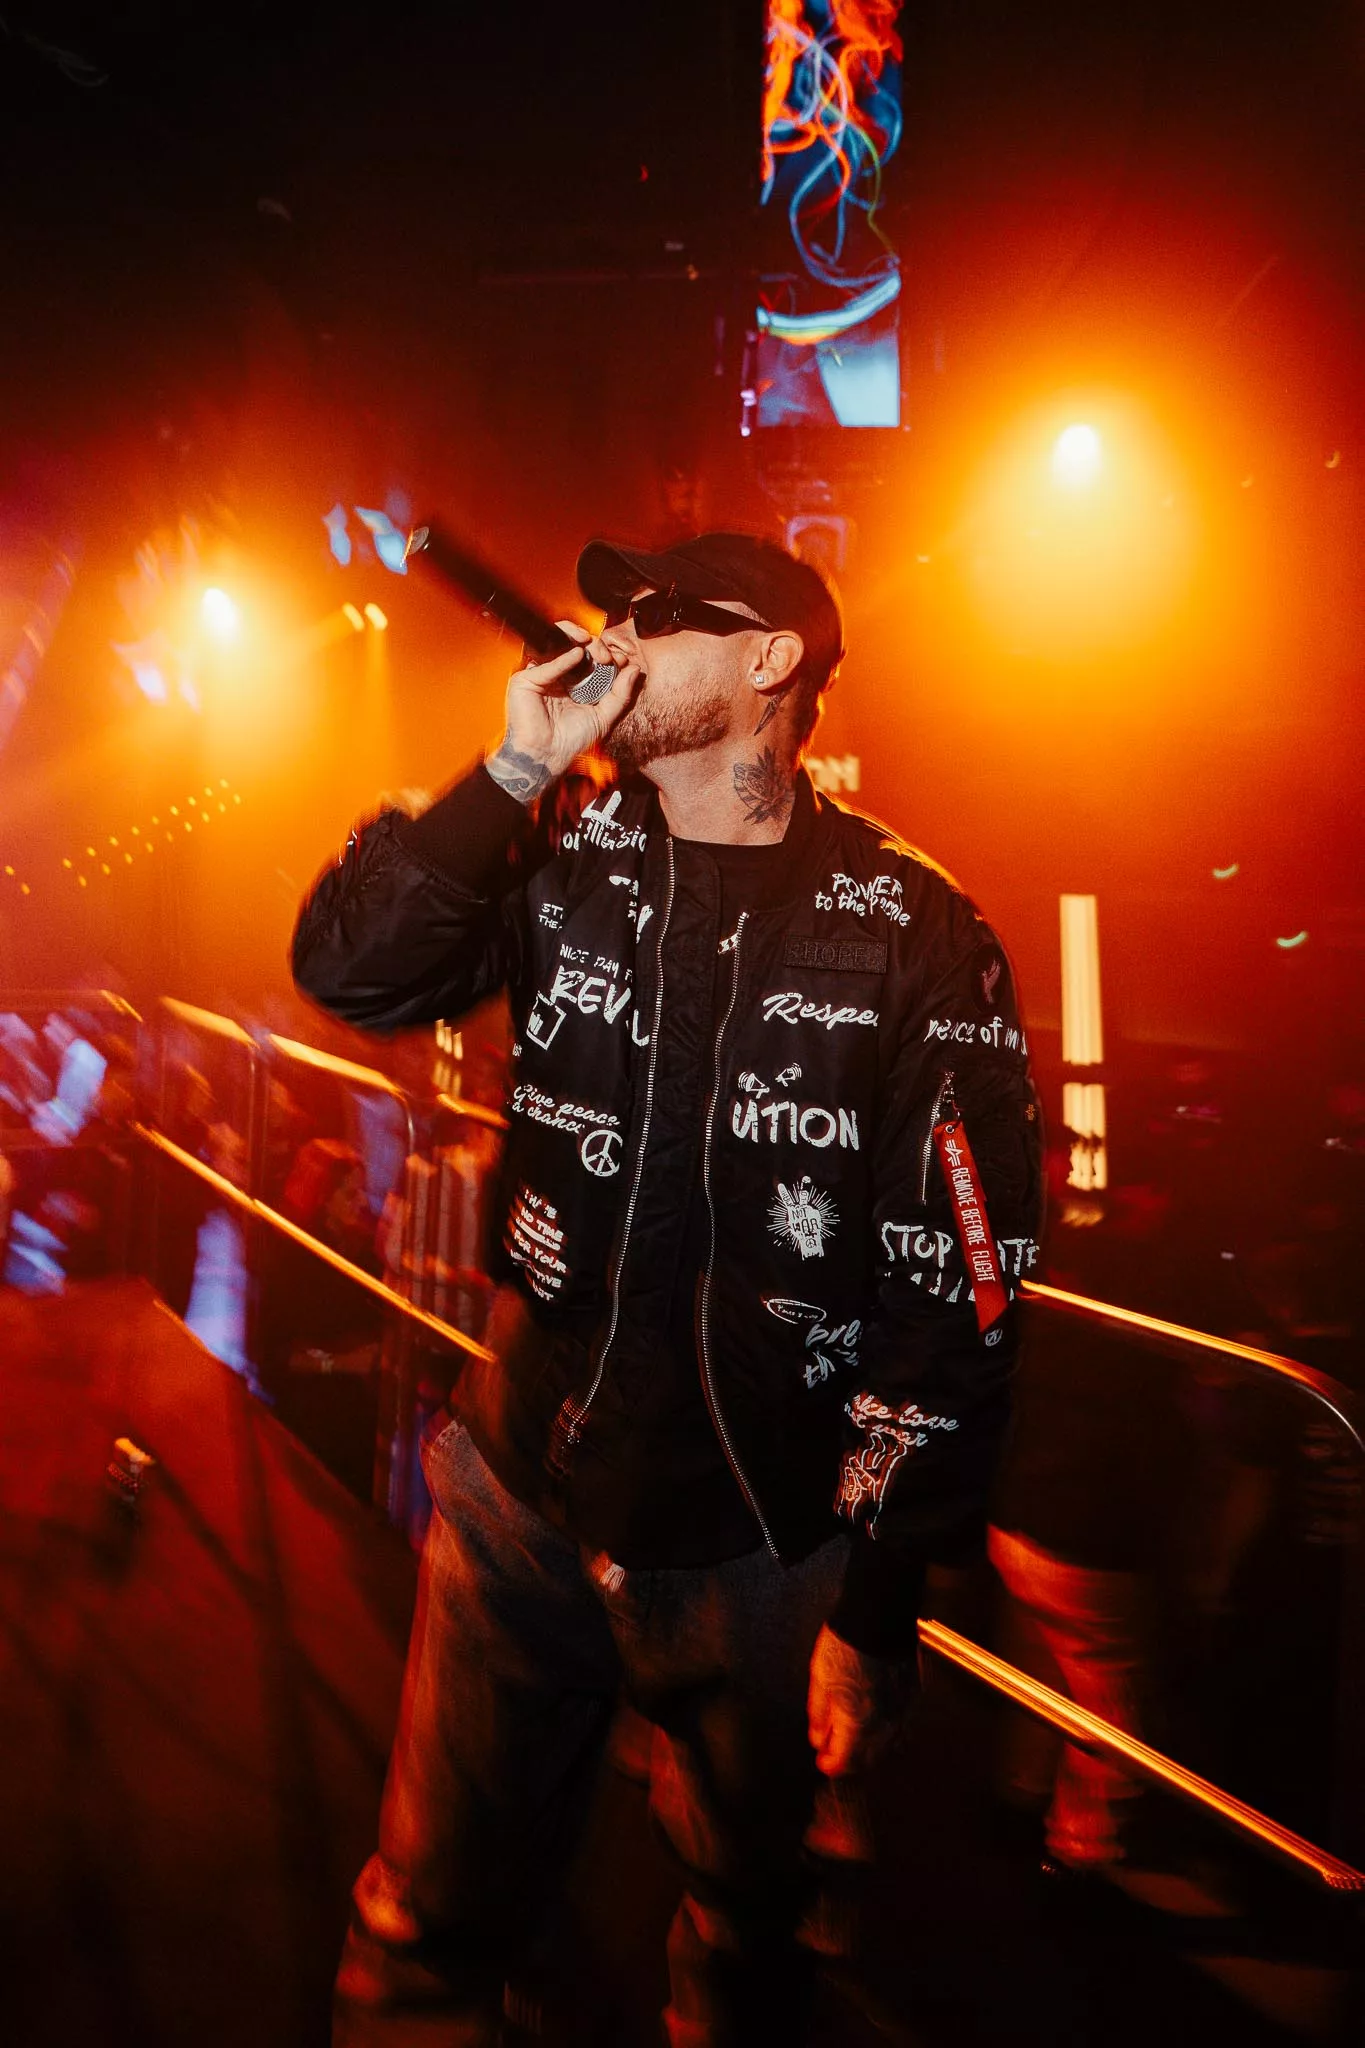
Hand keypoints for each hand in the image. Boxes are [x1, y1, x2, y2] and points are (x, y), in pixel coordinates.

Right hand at [486, 621, 642, 802]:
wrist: (548, 757)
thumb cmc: (573, 742)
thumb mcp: (605, 717)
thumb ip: (621, 694)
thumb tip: (636, 669)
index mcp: (575, 684)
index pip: (593, 660)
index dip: (608, 656)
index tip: (623, 660)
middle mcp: (558, 677)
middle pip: (578, 648)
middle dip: (597, 647)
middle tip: (610, 658)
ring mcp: (541, 676)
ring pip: (560, 646)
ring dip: (580, 641)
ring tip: (596, 649)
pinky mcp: (525, 680)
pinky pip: (547, 664)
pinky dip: (564, 658)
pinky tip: (579, 654)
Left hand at [807, 1622, 913, 1776]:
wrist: (878, 1618)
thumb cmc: (845, 1644)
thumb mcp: (820, 1679)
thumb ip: (819, 1714)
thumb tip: (817, 1737)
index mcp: (856, 1724)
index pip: (843, 1761)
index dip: (830, 1764)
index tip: (823, 1761)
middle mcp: (883, 1725)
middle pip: (867, 1760)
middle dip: (850, 1761)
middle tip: (836, 1751)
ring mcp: (902, 1712)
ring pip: (889, 1748)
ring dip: (870, 1750)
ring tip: (855, 1739)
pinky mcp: (913, 1698)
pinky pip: (903, 1728)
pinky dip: (889, 1733)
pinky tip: (877, 1723)